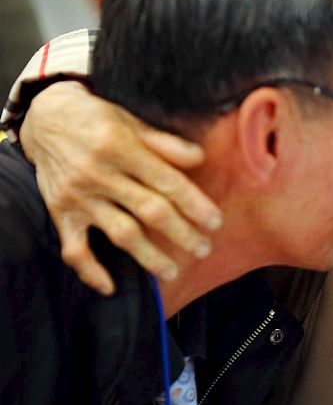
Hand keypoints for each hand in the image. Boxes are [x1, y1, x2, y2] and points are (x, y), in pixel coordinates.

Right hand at [20, 81, 222, 294]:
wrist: (44, 118)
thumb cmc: (97, 118)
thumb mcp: (132, 121)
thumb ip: (165, 143)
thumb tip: (200, 158)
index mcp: (122, 148)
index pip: (167, 182)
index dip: (194, 204)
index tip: (215, 222)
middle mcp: (100, 174)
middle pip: (149, 211)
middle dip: (181, 233)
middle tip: (204, 249)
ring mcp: (79, 197)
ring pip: (120, 233)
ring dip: (149, 256)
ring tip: (172, 272)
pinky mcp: (61, 213)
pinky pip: (74, 248)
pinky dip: (90, 271)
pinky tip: (110, 286)